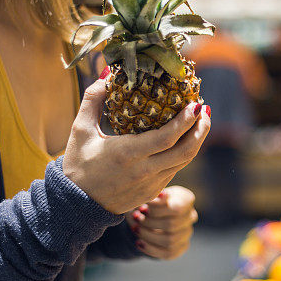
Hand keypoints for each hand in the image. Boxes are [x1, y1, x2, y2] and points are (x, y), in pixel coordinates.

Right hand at [62, 77, 210, 214]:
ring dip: (197, 140)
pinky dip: (184, 152)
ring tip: (200, 120)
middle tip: (204, 109)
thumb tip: (106, 74)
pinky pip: (175, 169)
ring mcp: (151, 184)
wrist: (76, 205)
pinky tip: (185, 138)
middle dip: (201, 129)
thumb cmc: (78, 164)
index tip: (196, 104)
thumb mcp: (80, 130)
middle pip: (185, 151)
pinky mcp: (153, 191)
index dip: (185, 121)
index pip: (166, 138)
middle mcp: (144, 171)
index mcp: (126, 154)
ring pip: (185, 161)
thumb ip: (93, 99)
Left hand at [128, 186, 197, 259]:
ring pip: (169, 240)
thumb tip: (161, 195)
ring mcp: (187, 233)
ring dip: (148, 236)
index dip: (157, 210)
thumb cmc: (149, 201)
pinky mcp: (181, 247)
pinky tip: (138, 243)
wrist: (148, 215)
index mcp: (186, 199)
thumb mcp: (150, 194)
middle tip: (135, 217)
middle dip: (149, 222)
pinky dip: (150, 248)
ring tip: (135, 229)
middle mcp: (190, 216)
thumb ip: (156, 195)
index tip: (141, 207)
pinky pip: (167, 252)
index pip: (177, 208)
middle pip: (172, 224)